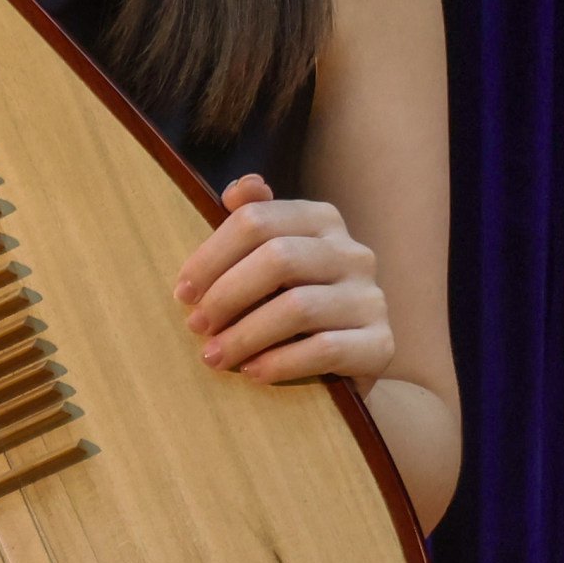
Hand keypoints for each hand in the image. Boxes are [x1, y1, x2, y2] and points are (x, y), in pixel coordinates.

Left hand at [171, 175, 393, 386]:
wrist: (346, 364)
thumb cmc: (292, 304)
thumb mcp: (270, 260)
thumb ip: (254, 222)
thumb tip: (239, 189)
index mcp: (322, 220)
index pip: (258, 220)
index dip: (212, 255)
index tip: (183, 292)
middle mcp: (353, 252)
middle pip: (278, 258)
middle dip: (226, 295)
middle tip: (196, 326)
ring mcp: (371, 297)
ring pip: (298, 307)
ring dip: (245, 335)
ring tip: (214, 357)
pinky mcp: (380, 343)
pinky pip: (324, 349)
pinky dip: (280, 362)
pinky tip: (253, 373)